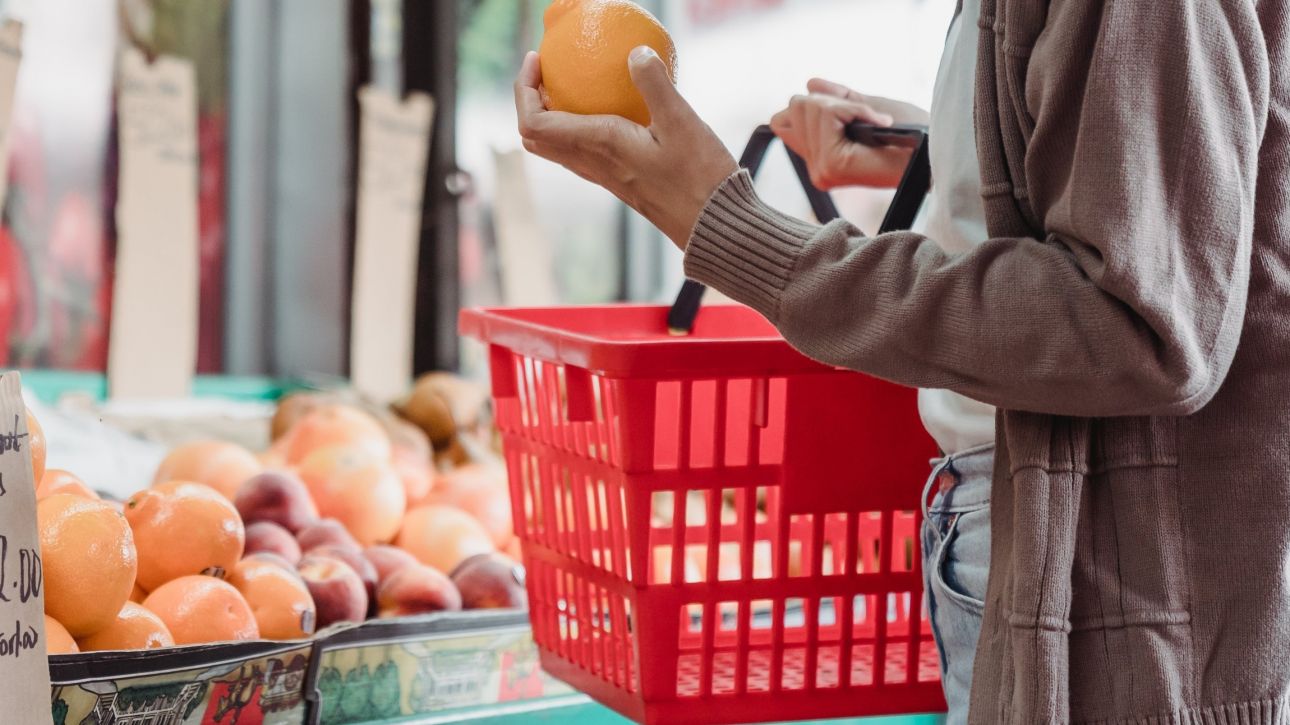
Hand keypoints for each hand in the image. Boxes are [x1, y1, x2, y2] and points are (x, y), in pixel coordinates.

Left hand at [514, 49, 737, 248]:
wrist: (713, 227)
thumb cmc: (700, 178)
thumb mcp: (682, 123)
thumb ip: (655, 84)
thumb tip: (636, 53)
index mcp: (600, 145)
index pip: (534, 123)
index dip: (523, 90)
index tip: (537, 61)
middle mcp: (594, 165)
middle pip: (537, 138)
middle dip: (531, 102)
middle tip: (549, 73)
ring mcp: (606, 177)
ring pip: (558, 149)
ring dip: (552, 117)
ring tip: (572, 87)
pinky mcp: (621, 182)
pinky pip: (583, 154)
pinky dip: (578, 130)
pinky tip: (609, 112)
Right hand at [770, 79, 928, 189]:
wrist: (936, 152)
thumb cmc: (912, 134)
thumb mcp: (866, 110)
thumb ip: (836, 99)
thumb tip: (810, 82)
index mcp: (819, 160)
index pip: (782, 119)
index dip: (816, 104)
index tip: (850, 114)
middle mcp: (815, 169)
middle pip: (795, 107)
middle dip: (831, 101)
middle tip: (866, 118)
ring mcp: (822, 169)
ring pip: (810, 107)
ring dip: (846, 105)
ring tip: (873, 122)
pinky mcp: (833, 164)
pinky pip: (829, 113)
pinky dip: (856, 108)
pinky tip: (879, 123)